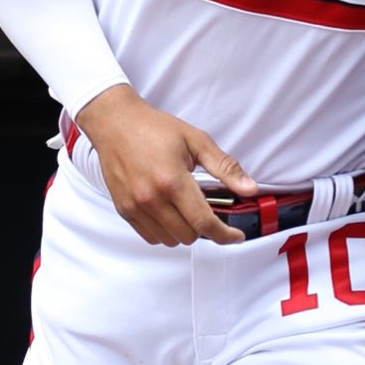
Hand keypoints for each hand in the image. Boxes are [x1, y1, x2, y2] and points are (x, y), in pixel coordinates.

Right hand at [75, 84, 257, 247]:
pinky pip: (151, 237)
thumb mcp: (196, 141)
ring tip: (184, 209)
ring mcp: (135, 207)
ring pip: (170, 241)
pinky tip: (168, 213)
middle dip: (204, 229)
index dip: (225, 235)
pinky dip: (165, 232)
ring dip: (184, 231)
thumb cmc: (153, 128)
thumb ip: (225, 167)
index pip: (204, 223)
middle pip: (189, 236)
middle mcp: (151, 198)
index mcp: (172, 181)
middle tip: (205, 210)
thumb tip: (249, 188)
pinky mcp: (124, 210)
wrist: (115, 123)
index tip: (235, 236)